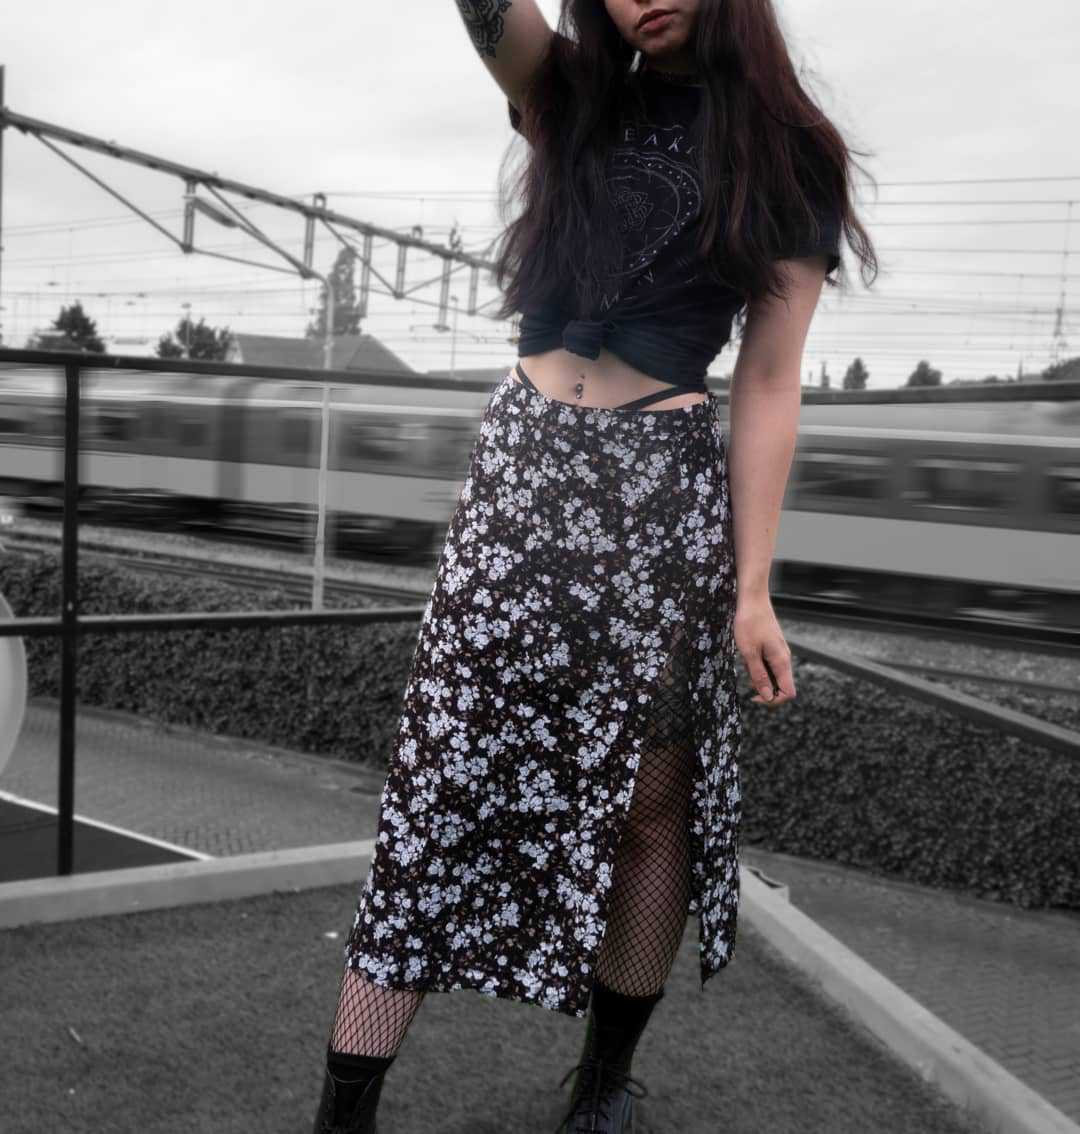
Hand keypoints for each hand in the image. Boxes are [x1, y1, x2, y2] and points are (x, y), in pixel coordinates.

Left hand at [733, 591, 795, 707]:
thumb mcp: (749, 652)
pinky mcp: (773, 646)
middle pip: (780, 685)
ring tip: (746, 658)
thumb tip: (768, 697)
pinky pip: (767, 663)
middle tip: (747, 672)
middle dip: (763, 686)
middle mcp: (784, 659)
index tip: (754, 695)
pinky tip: (747, 652)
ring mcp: (779, 652)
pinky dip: (756, 663)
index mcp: (782, 662)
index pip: (788, 693)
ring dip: (758, 673)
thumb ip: (759, 676)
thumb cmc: (749, 623)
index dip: (773, 700)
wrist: (753, 598)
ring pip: (772, 674)